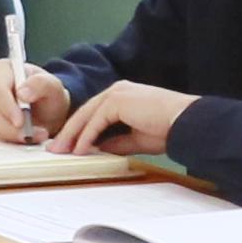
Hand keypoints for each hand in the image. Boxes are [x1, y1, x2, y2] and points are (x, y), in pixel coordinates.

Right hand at [0, 61, 68, 143]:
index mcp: (3, 69)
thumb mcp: (53, 86)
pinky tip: (30, 137)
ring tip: (38, 135)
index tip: (20, 121)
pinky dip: (13, 138)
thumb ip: (41, 84)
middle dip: (10, 125)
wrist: (50, 111)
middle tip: (31, 134)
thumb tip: (22, 92)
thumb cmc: (50, 95)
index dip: (6, 106)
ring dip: (14, 134)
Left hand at [52, 80, 194, 156]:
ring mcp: (117, 92)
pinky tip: (79, 150)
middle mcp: (117, 90)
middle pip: (85, 112)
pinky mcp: (118, 100)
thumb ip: (117, 141)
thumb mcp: (136, 138)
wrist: (186, 122)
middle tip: (55, 149)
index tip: (68, 146)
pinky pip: (96, 121)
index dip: (78, 130)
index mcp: (123, 96)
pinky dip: (86, 136)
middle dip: (69, 132)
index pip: (94, 113)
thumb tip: (99, 149)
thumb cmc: (169, 128)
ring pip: (86, 115)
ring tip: (61, 152)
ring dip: (72, 135)